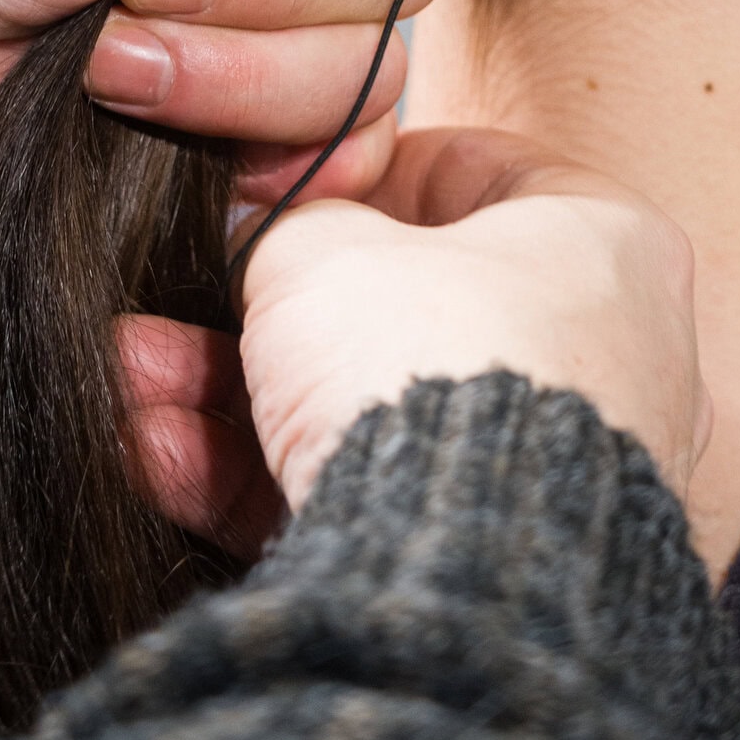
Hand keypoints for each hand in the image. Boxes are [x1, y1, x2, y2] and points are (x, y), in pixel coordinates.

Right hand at [122, 127, 708, 554]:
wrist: (456, 571)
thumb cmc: (427, 361)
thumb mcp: (325, 249)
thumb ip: (291, 223)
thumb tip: (263, 229)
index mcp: (605, 240)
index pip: (480, 169)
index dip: (367, 168)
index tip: (287, 184)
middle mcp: (605, 353)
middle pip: (407, 305)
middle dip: (270, 307)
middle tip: (179, 297)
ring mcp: (556, 467)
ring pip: (372, 407)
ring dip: (239, 396)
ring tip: (134, 379)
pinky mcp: (496, 563)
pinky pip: (369, 498)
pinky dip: (264, 478)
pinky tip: (159, 455)